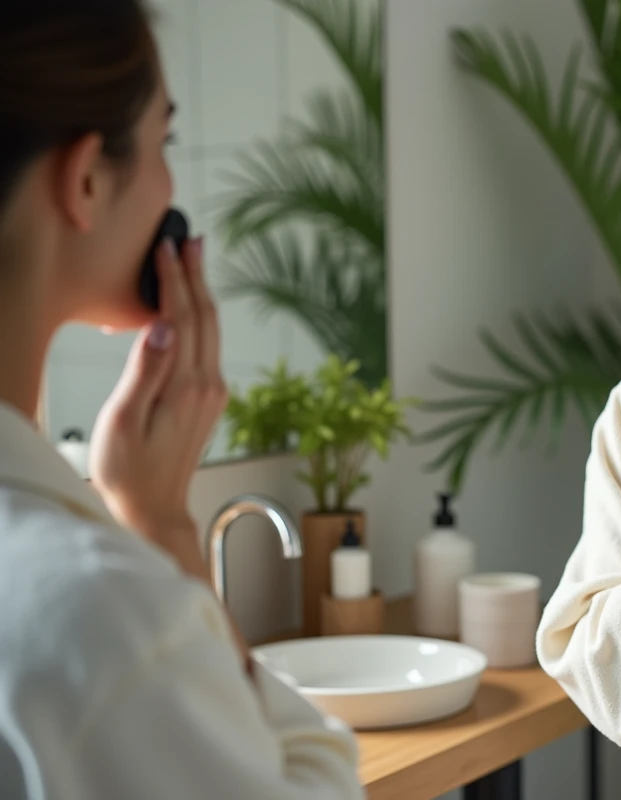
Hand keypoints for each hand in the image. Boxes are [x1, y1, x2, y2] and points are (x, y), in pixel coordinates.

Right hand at [90, 237, 227, 542]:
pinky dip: (199, 319)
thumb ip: (145, 371)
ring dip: (201, 294)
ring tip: (194, 262)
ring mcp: (212, 394)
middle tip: (190, 240)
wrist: (153, 510)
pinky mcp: (208, 401)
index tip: (167, 247)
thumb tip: (162, 326)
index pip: (183, 318)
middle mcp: (208, 386)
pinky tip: (190, 310)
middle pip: (204, 318)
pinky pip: (207, 348)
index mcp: (187, 386)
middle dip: (196, 276)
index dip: (174, 279)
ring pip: (209, 331)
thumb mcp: (125, 419)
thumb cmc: (129, 470)